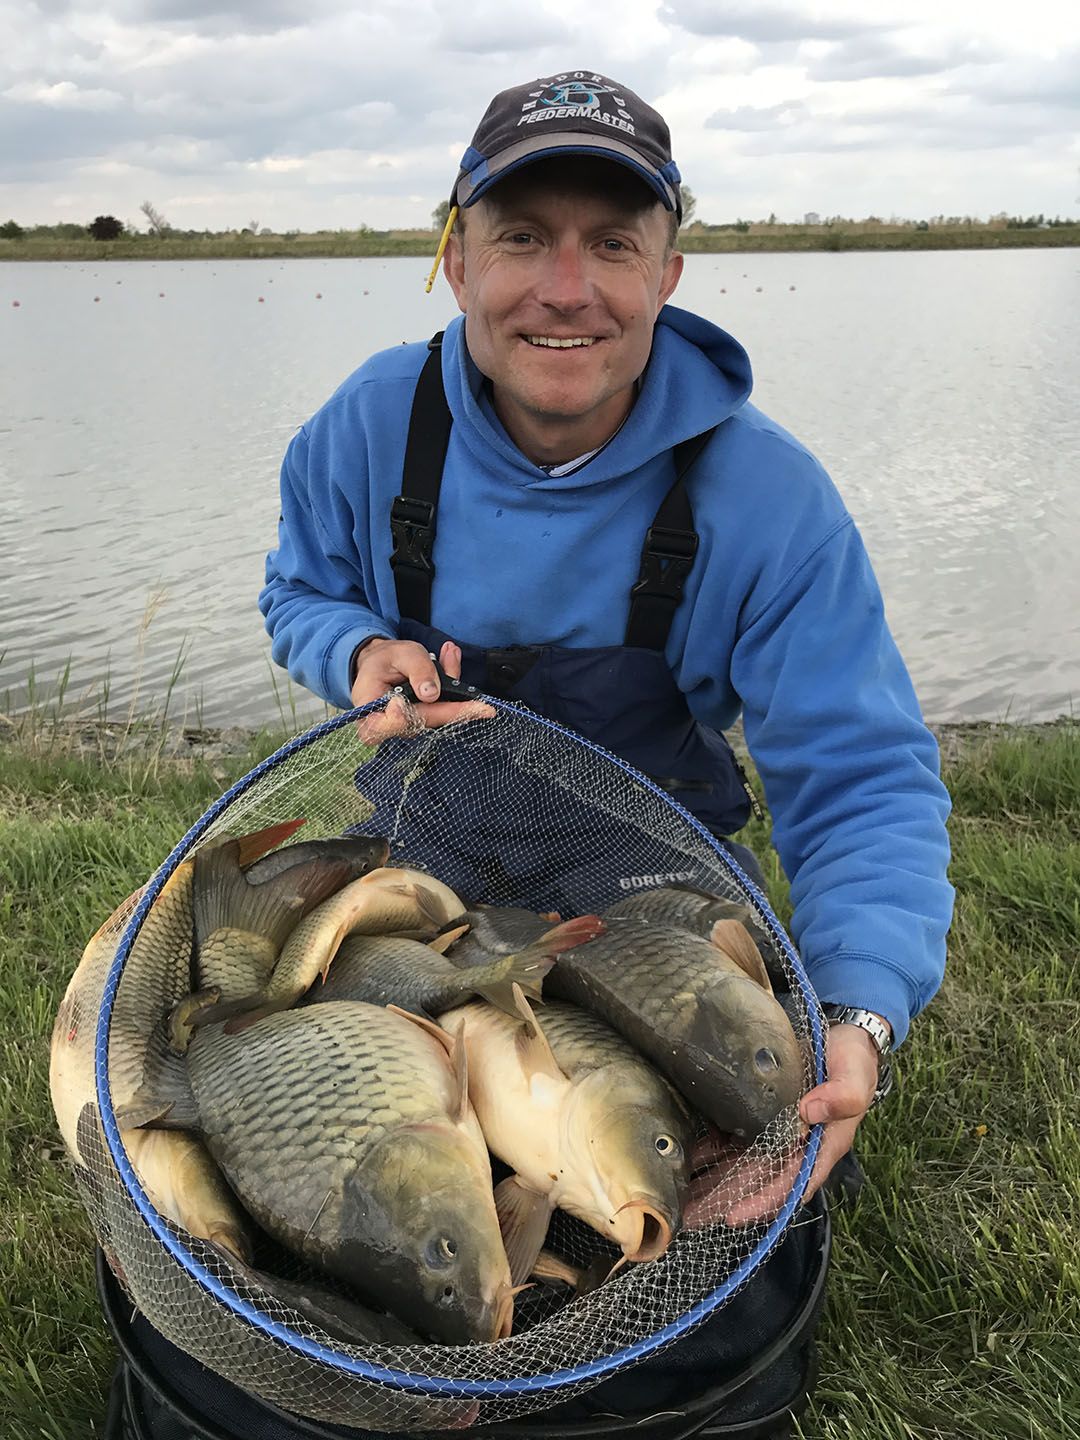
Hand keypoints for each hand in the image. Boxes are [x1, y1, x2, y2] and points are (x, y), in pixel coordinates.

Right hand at [351, 638, 493, 741]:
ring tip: (451, 654)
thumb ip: (416, 669)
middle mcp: (390, 726)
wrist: (381, 665)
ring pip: (439, 714)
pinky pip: (445, 709)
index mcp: (368, 711)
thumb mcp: (399, 654)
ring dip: (454, 690)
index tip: (403, 705)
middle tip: (484, 708)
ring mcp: (409, 725)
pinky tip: (451, 657)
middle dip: (453, 709)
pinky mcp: (425, 720)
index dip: (397, 719)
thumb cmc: (384, 660)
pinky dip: (453, 686)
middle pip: (422, 721)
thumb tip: (431, 694)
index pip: (382, 725)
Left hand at [684, 1022, 881, 1227]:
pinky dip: (705, 1151)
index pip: (791, 1184)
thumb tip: (810, 1113)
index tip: (733, 1216)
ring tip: (678, 1200)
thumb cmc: (853, 1061)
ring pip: (737, 1166)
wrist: (842, 1039)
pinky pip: (728, 1139)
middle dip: (722, 1203)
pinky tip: (681, 1157)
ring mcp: (772, 1134)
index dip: (763, 1202)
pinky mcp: (755, 1117)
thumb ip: (842, 1096)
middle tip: (688, 1220)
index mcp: (820, 1146)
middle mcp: (793, 1147)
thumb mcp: (855, 1075)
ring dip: (709, 1183)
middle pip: (756, 1182)